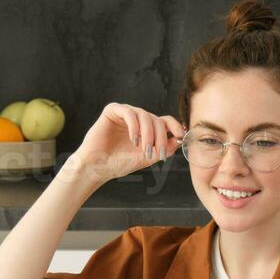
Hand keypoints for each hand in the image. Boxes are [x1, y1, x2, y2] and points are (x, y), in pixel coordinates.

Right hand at [63, 102, 184, 185]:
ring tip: (144, 149)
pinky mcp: (112, 111)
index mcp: (146, 128)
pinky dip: (134, 126)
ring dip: (148, 133)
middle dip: (160, 137)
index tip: (181, 135)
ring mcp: (125, 113)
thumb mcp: (147, 157)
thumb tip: (180, 140)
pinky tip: (134, 139)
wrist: (98, 167)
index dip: (175, 126)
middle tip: (158, 153)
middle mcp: (137, 119)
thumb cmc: (119, 163)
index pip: (165, 121)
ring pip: (145, 115)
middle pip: (157, 119)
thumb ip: (164, 148)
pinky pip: (129, 112)